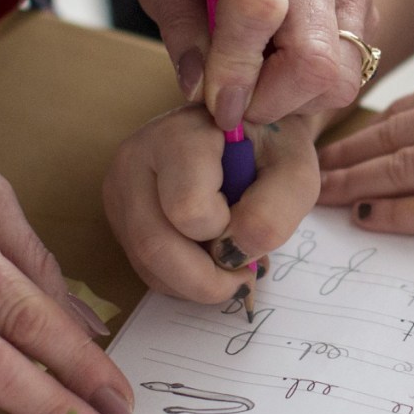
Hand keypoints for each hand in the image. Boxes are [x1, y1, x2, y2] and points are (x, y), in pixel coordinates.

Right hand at [103, 104, 320, 300]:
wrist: (247, 130)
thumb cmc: (270, 147)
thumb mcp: (294, 168)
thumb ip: (275, 210)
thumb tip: (233, 255)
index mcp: (176, 135)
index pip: (188, 208)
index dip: (227, 231)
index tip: (252, 214)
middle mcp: (134, 159)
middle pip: (154, 246)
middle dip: (206, 279)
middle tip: (245, 275)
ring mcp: (120, 190)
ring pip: (146, 265)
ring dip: (196, 283)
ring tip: (230, 261)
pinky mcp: (120, 217)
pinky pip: (144, 269)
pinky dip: (182, 280)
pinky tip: (207, 256)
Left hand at [136, 0, 375, 130]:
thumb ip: (177, 25)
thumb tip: (198, 86)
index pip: (257, 9)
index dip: (237, 69)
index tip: (218, 108)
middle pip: (312, 61)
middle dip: (269, 103)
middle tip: (236, 101)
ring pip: (338, 80)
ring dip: (293, 102)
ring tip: (260, 79)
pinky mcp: (369, 10)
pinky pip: (350, 76)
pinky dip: (312, 92)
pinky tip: (283, 66)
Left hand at [318, 67, 413, 246]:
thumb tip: (404, 129)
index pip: (398, 111)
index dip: (354, 132)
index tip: (323, 147)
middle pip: (384, 139)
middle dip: (337, 158)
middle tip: (300, 173)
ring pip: (395, 173)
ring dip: (348, 185)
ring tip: (317, 197)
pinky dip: (388, 215)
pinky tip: (362, 218)